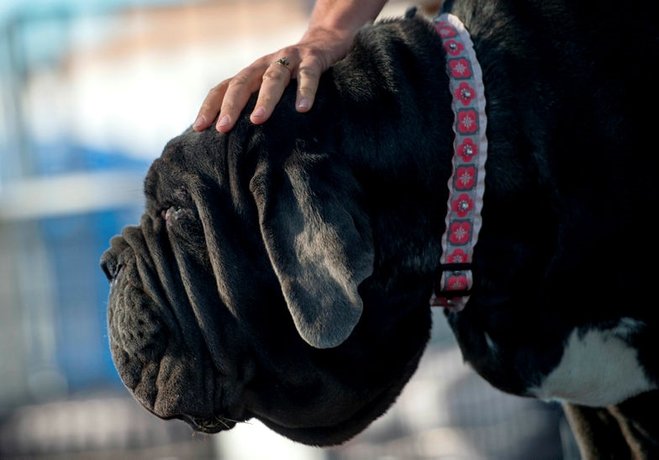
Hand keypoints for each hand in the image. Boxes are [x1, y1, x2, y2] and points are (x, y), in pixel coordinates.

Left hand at [193, 27, 354, 132]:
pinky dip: (305, 91)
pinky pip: (308, 75)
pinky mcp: (312, 59)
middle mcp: (264, 64)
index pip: (224, 88)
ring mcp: (288, 59)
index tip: (199, 129)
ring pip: (272, 78)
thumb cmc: (294, 76)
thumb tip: (239, 143)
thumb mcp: (270, 87)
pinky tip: (303, 109)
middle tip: (223, 129)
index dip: (210, 106)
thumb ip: (256, 105)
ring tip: (258, 120)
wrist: (324, 42)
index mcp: (251, 73)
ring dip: (264, 99)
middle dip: (231, 106)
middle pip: (242, 83)